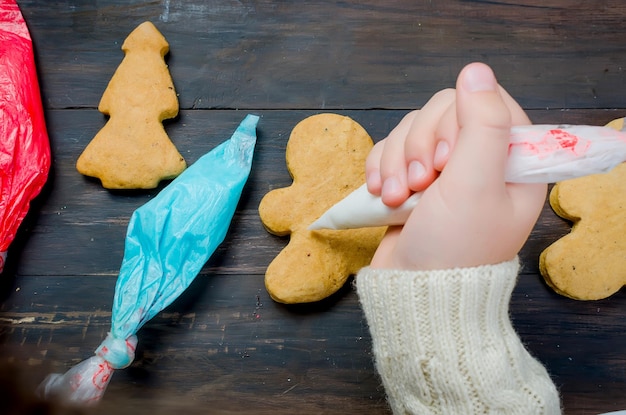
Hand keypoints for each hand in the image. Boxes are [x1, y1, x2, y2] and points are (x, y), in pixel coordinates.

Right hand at [367, 62, 546, 269]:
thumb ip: (482, 124)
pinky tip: (382, 196)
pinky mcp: (413, 181)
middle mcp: (480, 161)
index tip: (445, 161)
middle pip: (441, 113)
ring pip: (411, 130)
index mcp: (512, 161)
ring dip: (396, 162)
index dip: (455, 124)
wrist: (416, 291)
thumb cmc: (454, 248)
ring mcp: (443, 171)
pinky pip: (391, 150)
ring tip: (398, 199)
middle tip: (420, 184)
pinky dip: (381, 169)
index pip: (485, 103)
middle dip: (418, 147)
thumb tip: (476, 70)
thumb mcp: (475, 185)